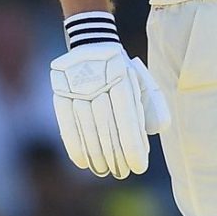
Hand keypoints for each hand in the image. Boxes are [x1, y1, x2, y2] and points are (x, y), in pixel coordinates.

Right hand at [50, 42, 170, 177]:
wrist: (92, 43)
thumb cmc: (122, 70)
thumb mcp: (140, 80)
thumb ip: (149, 104)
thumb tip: (156, 130)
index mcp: (122, 77)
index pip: (127, 119)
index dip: (132, 145)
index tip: (138, 166)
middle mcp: (98, 83)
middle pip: (107, 127)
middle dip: (116, 154)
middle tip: (123, 172)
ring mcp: (77, 88)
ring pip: (88, 128)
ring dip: (97, 154)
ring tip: (105, 171)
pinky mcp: (60, 93)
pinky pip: (67, 124)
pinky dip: (75, 146)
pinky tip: (84, 162)